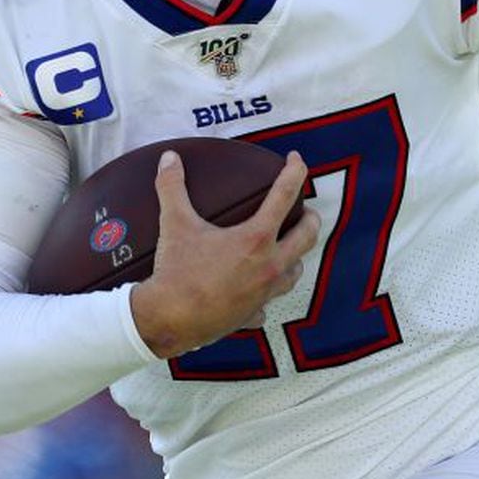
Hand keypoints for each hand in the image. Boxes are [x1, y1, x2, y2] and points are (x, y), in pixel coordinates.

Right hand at [130, 149, 321, 358]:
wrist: (169, 320)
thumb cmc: (176, 271)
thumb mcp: (174, 224)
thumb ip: (172, 186)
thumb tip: (169, 158)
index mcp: (256, 238)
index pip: (285, 195)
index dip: (295, 172)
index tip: (296, 159)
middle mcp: (269, 265)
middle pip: (307, 236)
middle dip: (310, 219)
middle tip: (305, 211)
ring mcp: (264, 293)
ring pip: (295, 272)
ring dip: (295, 257)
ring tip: (288, 249)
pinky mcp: (252, 314)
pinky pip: (267, 304)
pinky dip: (265, 295)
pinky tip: (257, 292)